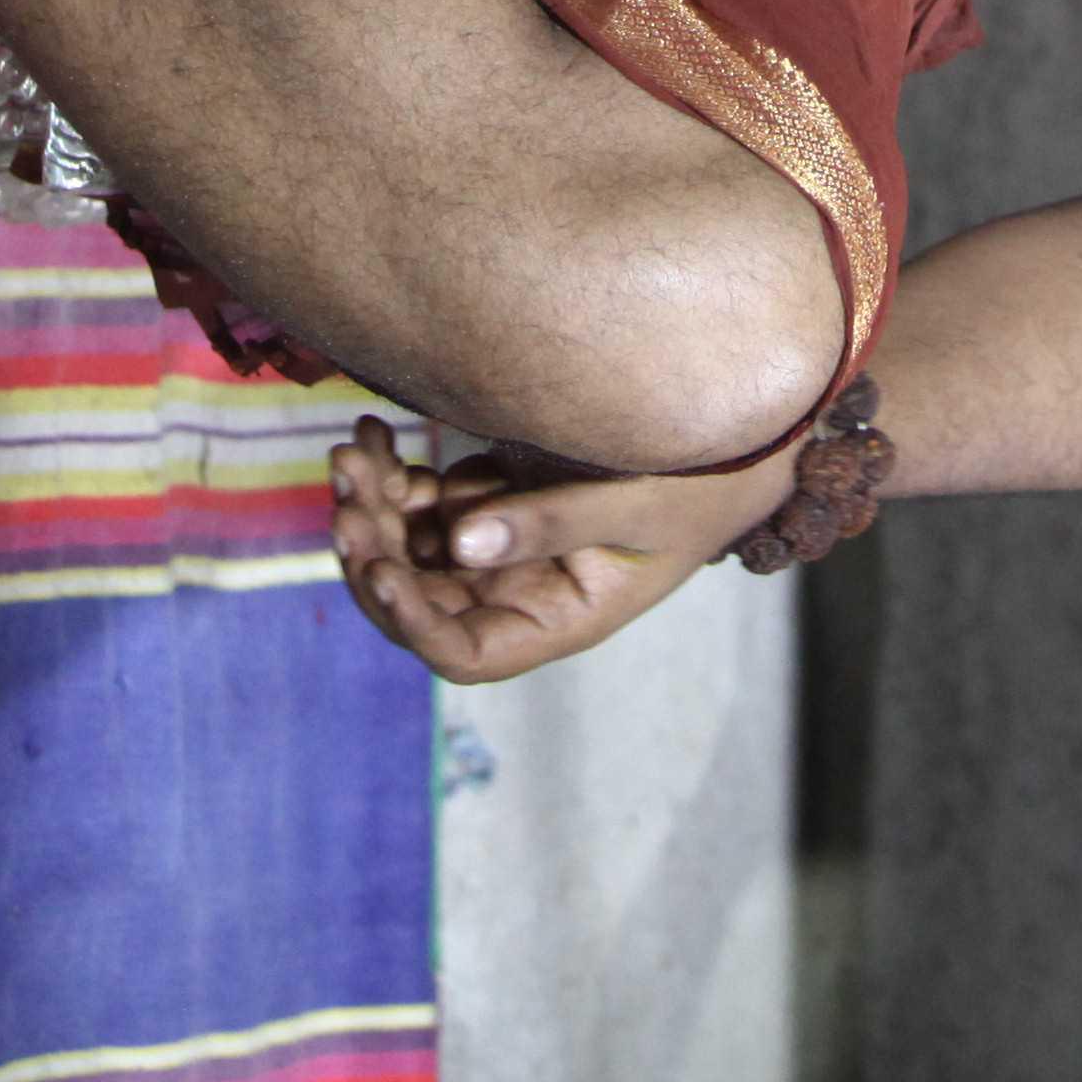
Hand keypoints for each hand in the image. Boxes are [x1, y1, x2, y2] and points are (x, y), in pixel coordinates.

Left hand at [323, 415, 792, 684]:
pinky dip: (391, 471)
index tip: (380, 568)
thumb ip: (552, 521)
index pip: (466, 652)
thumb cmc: (705, 477)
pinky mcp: (493, 495)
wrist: (734, 430)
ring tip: (351, 450)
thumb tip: (459, 542)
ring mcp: (501, 543)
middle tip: (347, 493)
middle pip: (420, 598)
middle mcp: (520, 591)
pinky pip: (422, 499)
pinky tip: (372, 429)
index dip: (413, 622)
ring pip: (409, 546)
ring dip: (371, 506)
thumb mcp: (639, 504)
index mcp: (558, 618)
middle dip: (375, 552)